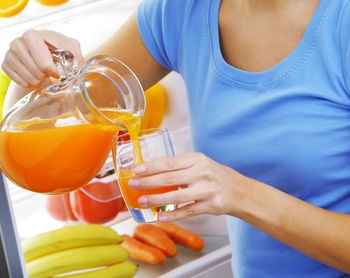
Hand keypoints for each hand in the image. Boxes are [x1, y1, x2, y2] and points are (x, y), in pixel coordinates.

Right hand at [1, 29, 83, 87]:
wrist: (43, 49)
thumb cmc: (58, 47)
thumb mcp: (71, 47)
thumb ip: (77, 56)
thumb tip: (80, 69)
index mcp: (32, 35)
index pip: (44, 64)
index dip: (54, 72)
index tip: (58, 73)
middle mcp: (18, 42)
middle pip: (36, 73)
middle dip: (47, 76)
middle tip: (50, 73)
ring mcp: (10, 53)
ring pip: (29, 78)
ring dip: (40, 81)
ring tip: (44, 74)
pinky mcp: (6, 64)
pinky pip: (20, 82)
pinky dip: (30, 83)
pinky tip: (35, 77)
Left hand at [128, 152, 242, 221]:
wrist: (238, 190)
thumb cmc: (213, 175)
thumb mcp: (199, 163)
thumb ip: (180, 166)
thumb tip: (152, 171)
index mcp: (197, 159)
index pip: (170, 162)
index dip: (152, 166)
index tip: (137, 170)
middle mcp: (202, 173)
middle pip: (170, 178)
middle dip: (149, 181)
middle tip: (133, 184)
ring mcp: (207, 190)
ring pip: (177, 196)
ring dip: (157, 200)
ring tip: (142, 201)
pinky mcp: (211, 205)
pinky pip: (188, 211)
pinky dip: (173, 215)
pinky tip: (161, 217)